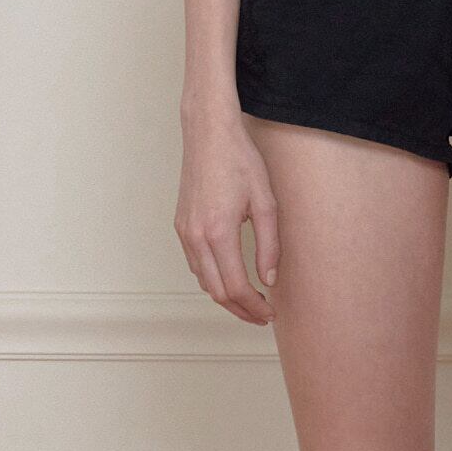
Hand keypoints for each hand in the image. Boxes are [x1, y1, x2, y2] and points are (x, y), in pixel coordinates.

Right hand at [175, 113, 278, 323]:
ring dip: (226, 296)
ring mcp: (185, 232)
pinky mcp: (181, 226)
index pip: (236, 287)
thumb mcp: (266, 202)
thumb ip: (269, 245)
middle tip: (262, 316)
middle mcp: (196, 237)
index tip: (270, 313)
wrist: (208, 134)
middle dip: (240, 310)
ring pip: (203, 281)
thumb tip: (268, 280)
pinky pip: (195, 265)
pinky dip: (212, 279)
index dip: (254, 307)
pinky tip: (231, 277)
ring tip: (250, 301)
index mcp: (218, 233)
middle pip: (217, 292)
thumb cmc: (239, 161)